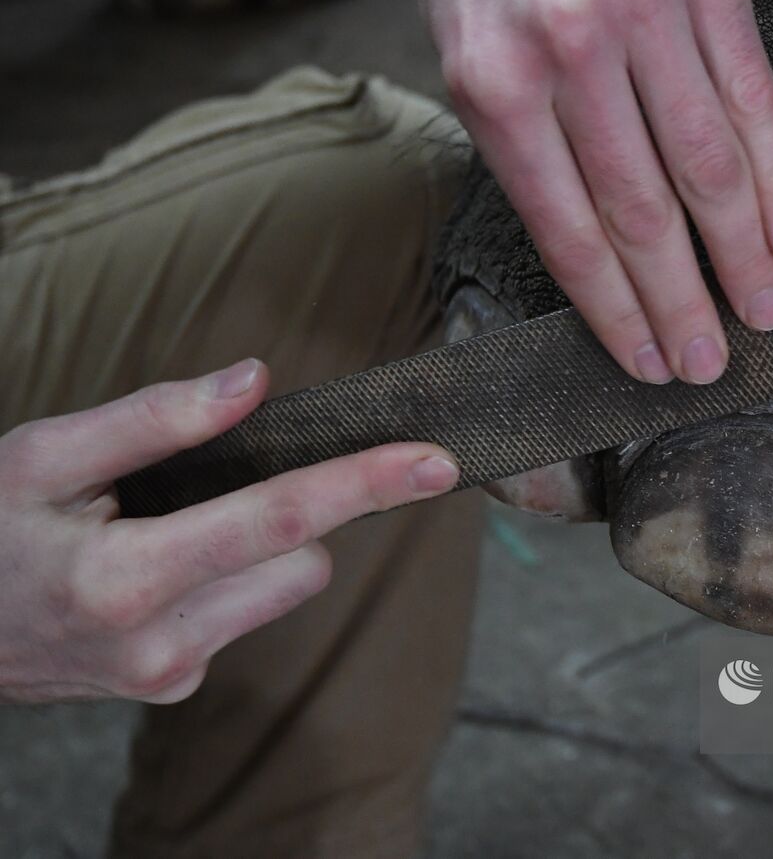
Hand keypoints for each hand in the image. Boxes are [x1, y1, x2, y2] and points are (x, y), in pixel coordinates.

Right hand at [0, 359, 459, 704]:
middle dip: (295, 510)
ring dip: (261, 548)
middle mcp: (161, 644)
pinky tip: (163, 567)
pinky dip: (229, 580)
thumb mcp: (43, 457)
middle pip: (303, 558)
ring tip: (175, 527)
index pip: (277, 520)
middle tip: (229, 479)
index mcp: (125, 579)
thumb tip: (252, 381)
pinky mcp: (174, 687)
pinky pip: (245, 613)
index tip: (434, 462)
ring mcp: (170, 676)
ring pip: (285, 588)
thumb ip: (153, 420)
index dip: (364, 483)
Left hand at [406, 0, 772, 383]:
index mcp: (496, 79)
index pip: (569, 227)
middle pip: (645, 209)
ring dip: (743, 253)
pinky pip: (755, 91)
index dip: (616, 309)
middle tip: (713, 364)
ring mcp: (647, 4)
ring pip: (710, 160)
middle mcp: (572, 45)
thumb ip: (529, 146)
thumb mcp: (466, 50)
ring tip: (765, 313)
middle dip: (683, 301)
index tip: (649, 362)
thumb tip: (605, 255)